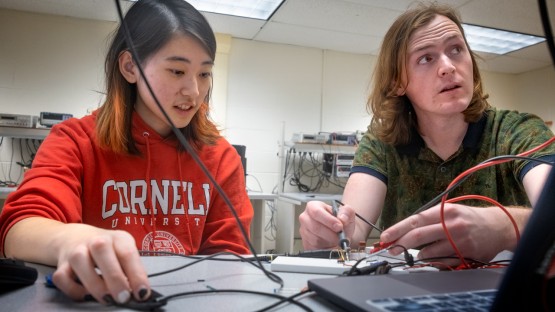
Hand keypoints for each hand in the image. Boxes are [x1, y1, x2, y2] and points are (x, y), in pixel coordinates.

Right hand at [51, 225, 150, 304]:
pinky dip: (73, 289)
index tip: (142, 293)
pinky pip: (62, 277)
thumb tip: (138, 291)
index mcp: (117, 238)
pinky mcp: (61, 264)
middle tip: (123, 298)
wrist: (77, 237)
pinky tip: (86, 295)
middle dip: (114, 277)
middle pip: (102, 251)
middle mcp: (96, 240)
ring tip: (106, 299)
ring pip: (80, 261)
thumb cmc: (108, 249)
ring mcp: (77, 251)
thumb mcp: (124, 252)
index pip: (128, 253)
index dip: (136, 274)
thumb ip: (131, 269)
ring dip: (94, 283)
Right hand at [299, 200, 355, 249]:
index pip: (316, 212)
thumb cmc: (340, 222)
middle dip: (330, 234)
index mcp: (313, 206)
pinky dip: (325, 248)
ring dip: (328, 241)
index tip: (339, 227)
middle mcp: (305, 218)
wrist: (340, 234)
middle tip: (340, 237)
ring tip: (336, 239)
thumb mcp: (347, 213)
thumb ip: (347, 212)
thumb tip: (342, 218)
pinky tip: (330, 244)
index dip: (328, 220)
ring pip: (315, 239)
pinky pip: (314, 248)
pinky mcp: (305, 243)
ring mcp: (304, 231)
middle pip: (315, 227)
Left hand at [380, 203, 514, 266]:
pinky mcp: (465, 254)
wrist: (499, 226)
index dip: (398, 229)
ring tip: (416, 254)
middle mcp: (451, 224)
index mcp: (444, 211)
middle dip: (400, 244)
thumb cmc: (470, 218)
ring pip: (429, 251)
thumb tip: (405, 230)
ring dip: (418, 255)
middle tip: (390, 249)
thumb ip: (430, 219)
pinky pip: (443, 261)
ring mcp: (458, 240)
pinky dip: (434, 261)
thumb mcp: (450, 211)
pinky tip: (433, 258)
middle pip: (418, 235)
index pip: (415, 220)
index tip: (385, 236)